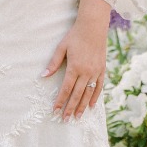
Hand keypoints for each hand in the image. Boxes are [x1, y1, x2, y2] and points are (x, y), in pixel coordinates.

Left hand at [43, 0, 109, 120]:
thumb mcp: (61, 48)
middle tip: (65, 119)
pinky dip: (95, 97)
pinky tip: (92, 106)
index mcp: (74, 67)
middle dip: (70, 108)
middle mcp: (86, 72)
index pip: (66, 89)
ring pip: (88, 94)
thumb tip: (43, 76)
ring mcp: (96, 72)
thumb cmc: (75, 36)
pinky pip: (99, 87)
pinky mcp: (102, 70)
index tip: (55, 111)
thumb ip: (53, 63)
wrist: (93, 27)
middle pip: (77, 95)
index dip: (60, 101)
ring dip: (82, 106)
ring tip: (77, 117)